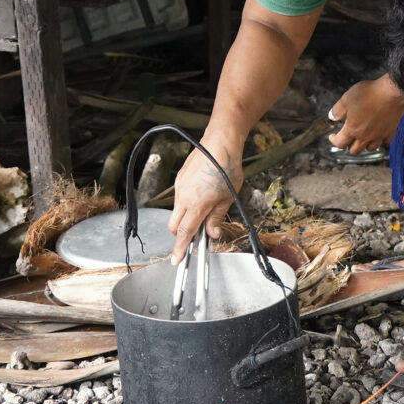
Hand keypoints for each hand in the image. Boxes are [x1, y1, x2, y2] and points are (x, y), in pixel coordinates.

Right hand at [168, 136, 243, 262]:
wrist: (219, 143)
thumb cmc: (227, 168)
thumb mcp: (228, 197)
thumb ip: (217, 217)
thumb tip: (212, 233)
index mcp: (197, 204)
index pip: (185, 232)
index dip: (180, 248)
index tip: (177, 260)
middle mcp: (184, 197)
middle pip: (175, 226)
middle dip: (181, 235)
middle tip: (196, 237)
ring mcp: (180, 187)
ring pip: (176, 212)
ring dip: (186, 219)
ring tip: (204, 213)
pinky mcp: (180, 180)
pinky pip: (179, 199)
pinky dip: (186, 205)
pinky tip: (201, 198)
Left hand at [328, 74, 403, 153]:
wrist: (392, 91)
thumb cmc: (370, 93)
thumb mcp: (347, 98)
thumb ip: (337, 110)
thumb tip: (332, 117)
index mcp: (352, 129)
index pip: (340, 143)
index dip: (334, 140)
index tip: (333, 137)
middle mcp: (365, 136)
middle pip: (354, 150)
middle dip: (349, 145)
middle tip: (348, 138)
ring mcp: (379, 135)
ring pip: (370, 148)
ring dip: (365, 145)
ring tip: (363, 137)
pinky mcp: (390, 132)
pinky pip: (385, 141)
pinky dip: (381, 140)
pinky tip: (379, 134)